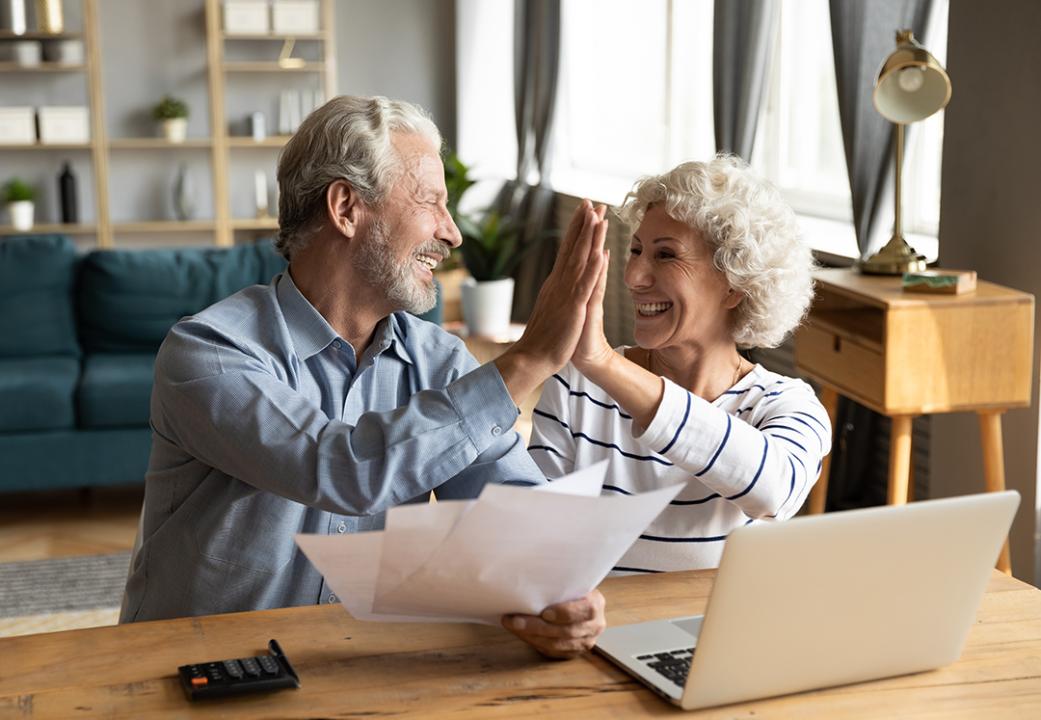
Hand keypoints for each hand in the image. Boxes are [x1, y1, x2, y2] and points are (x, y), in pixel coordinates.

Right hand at [494, 200, 607, 404]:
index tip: (585, 211)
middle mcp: (559, 283)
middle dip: (583, 224)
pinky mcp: (573, 307)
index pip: (567, 250)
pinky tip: (600, 253)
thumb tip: (560, 281)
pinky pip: (585, 284)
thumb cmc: (544, 338)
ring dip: (589, 237)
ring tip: (598, 217)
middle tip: (591, 201)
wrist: (532, 357)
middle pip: (572, 247)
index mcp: (556, 283)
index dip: (576, 229)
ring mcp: (565, 293)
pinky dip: (592, 268)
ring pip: (579, 260)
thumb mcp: (552, 309)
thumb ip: (557, 293)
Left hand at [501, 590, 606, 659]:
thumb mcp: (570, 580)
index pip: (586, 610)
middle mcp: (595, 625)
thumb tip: (531, 576)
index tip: (545, 612)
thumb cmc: (569, 589)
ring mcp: (585, 641)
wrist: (575, 601)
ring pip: (557, 645)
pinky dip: (534, 643)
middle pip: (567, 631)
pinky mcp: (573, 652)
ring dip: (531, 636)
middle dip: (538, 627)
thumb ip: (559, 581)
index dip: (565, 613)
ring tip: (513, 626)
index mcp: (596, 604)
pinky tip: (521, 634)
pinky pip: (552, 652)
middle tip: (515, 620)